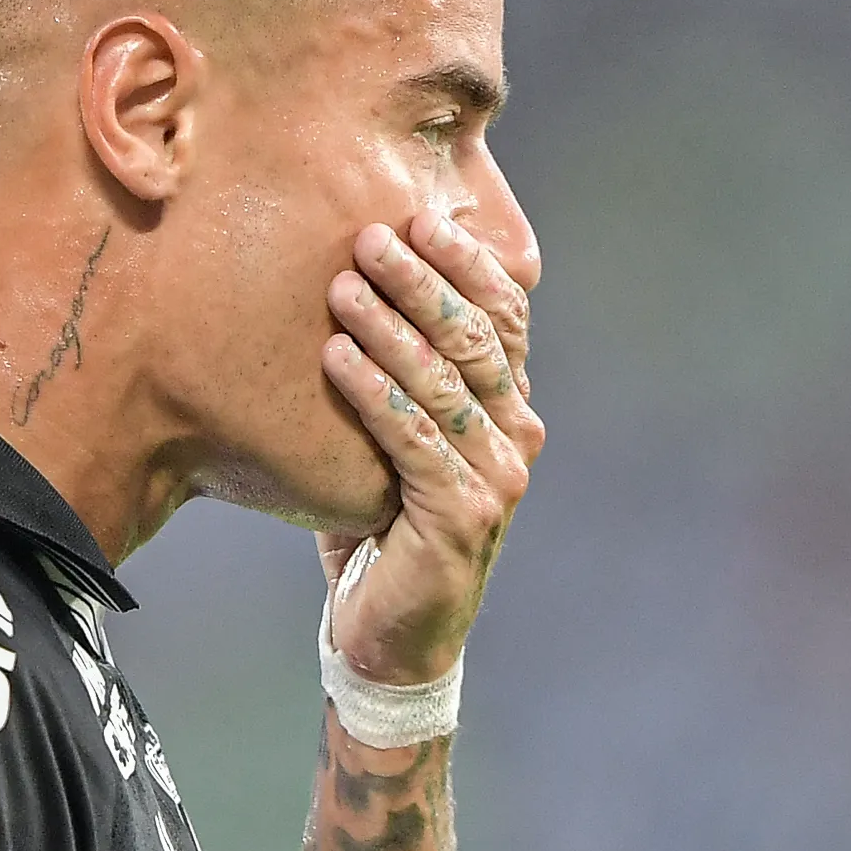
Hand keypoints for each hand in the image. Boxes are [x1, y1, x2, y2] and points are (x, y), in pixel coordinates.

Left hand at [318, 209, 542, 689]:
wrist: (389, 633)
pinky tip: (334, 356)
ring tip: (340, 287)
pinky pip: (414, 438)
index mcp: (507, 407)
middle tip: (371, 237)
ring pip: (444, 383)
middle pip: (475, 338)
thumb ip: (396, 375)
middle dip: (422, 281)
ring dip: (390, 327)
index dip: (466, 263)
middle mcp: (515, 437)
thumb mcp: (395, 440)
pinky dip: (373, 393)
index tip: (418, 216)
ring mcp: (495, 478)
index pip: (502, 316)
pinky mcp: (461, 515)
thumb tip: (348, 279)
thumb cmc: (381, 526)